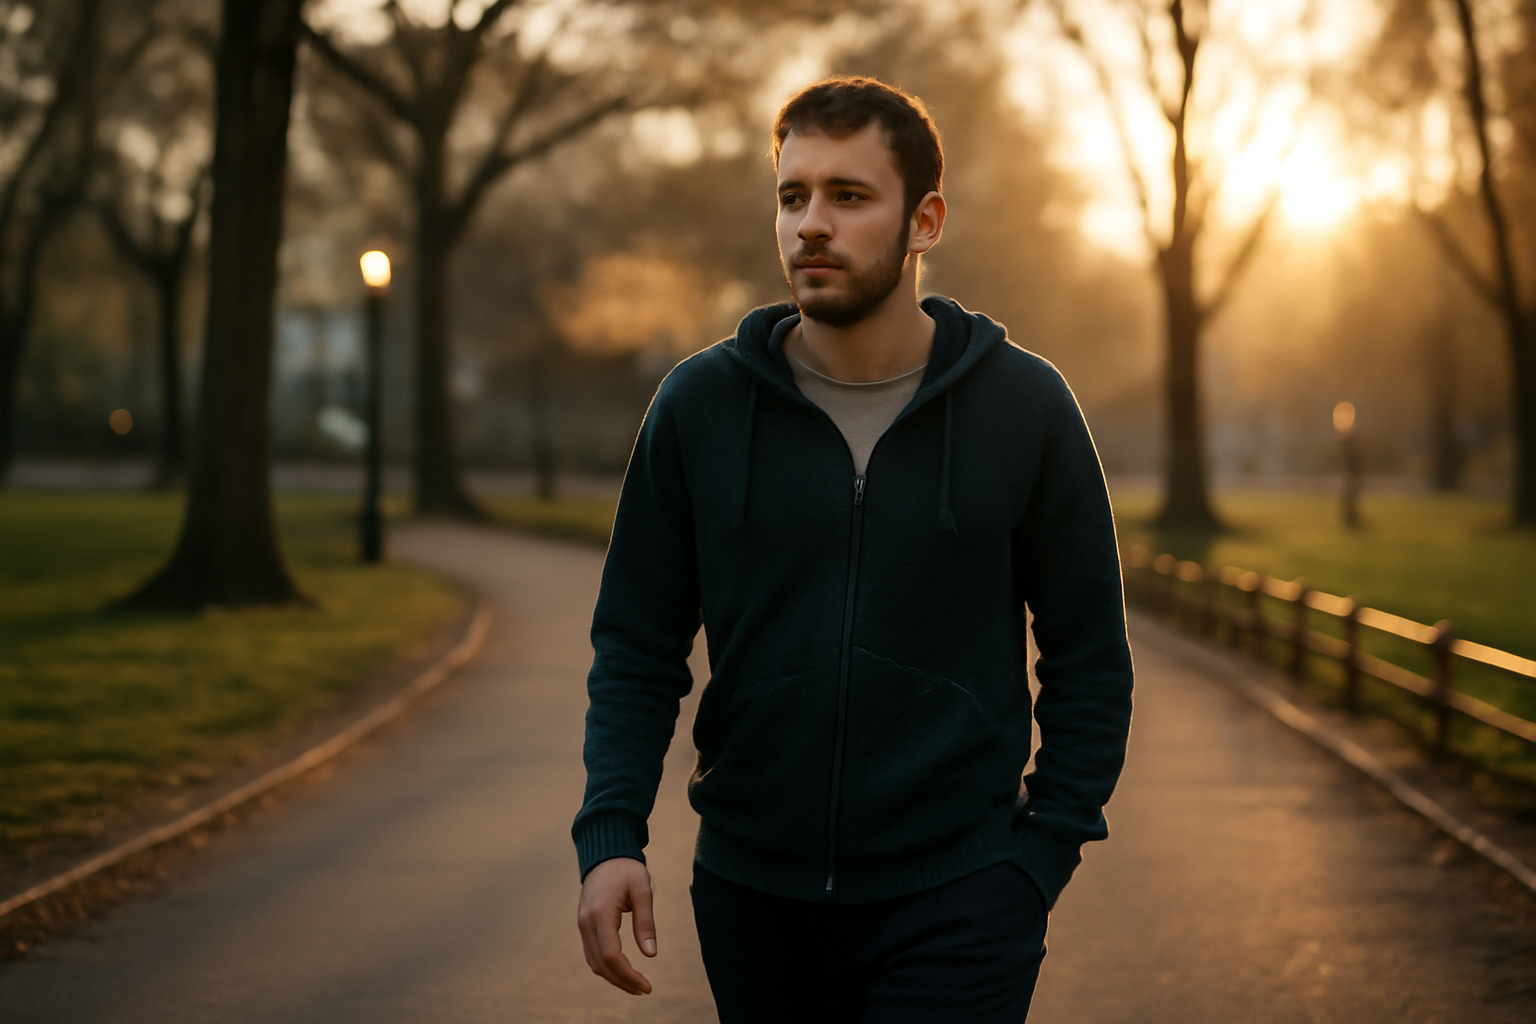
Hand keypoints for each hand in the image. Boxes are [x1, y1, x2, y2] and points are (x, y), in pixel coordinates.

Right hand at [577, 857, 656, 994]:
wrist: (605, 854)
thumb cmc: (627, 869)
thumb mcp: (642, 891)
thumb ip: (646, 922)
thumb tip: (651, 954)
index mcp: (601, 913)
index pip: (611, 955)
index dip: (628, 974)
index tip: (646, 985)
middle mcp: (586, 922)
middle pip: (601, 964)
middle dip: (622, 981)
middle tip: (644, 989)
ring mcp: (582, 924)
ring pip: (594, 962)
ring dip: (613, 977)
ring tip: (635, 985)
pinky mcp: (584, 924)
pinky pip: (591, 953)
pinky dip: (605, 966)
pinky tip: (621, 970)